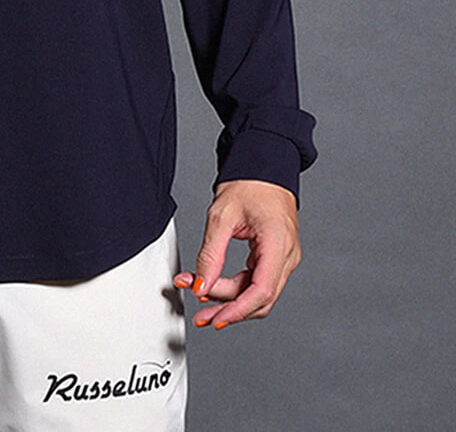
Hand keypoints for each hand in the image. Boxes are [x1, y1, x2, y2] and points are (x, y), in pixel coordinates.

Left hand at [173, 179, 300, 329]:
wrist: (263, 167)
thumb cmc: (248, 184)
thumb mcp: (221, 216)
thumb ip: (211, 253)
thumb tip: (200, 284)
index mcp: (278, 244)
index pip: (261, 291)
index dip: (237, 310)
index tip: (215, 318)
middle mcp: (287, 256)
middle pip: (260, 297)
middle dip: (229, 309)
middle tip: (201, 315)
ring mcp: (284, 258)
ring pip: (258, 293)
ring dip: (230, 300)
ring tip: (201, 300)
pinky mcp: (275, 258)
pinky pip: (257, 281)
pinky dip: (236, 287)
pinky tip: (214, 286)